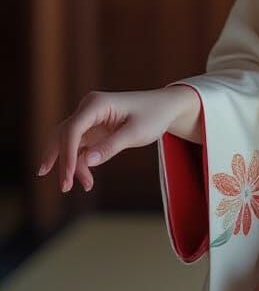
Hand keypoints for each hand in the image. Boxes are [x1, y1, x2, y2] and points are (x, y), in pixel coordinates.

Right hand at [36, 87, 194, 193]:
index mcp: (96, 104)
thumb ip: (111, 146)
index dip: (67, 153)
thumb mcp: (136, 132)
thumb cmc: (154, 115)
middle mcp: (88, 109)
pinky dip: (81, 164)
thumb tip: (87, 161)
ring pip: (68, 144)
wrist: (166, 108)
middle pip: (63, 136)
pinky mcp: (93, 130)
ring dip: (71, 166)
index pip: (72, 129)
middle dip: (61, 161)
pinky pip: (79, 149)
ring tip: (81, 186)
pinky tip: (87, 180)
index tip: (69, 175)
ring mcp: (89, 120)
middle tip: (64, 186)